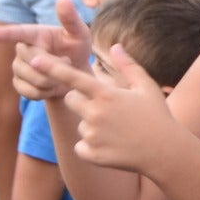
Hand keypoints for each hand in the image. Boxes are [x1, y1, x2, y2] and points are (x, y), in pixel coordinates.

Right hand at [0, 0, 94, 97]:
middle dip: (55, 66)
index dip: (3, 34)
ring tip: (62, 74)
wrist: (75, 73)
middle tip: (68, 62)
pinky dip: (47, 92)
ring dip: (53, 80)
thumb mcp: (79, 33)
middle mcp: (22, 49)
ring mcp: (18, 67)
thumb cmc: (76, 48)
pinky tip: (53, 86)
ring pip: (33, 79)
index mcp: (34, 34)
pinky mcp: (19, 84)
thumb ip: (70, 19)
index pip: (17, 33)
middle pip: (34, 62)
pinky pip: (31, 92)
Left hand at [36, 45, 179, 172]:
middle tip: (105, 107)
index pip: (72, 77)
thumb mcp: (147, 87)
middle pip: (71, 99)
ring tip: (117, 131)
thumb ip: (128, 65)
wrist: (165, 152)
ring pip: (79, 124)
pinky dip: (92, 147)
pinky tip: (112, 146)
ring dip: (92, 126)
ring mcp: (92, 135)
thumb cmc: (158, 116)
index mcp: (107, 95)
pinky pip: (81, 146)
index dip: (51, 67)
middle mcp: (95, 114)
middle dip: (81, 100)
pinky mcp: (91, 154)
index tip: (33, 59)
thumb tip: (115, 45)